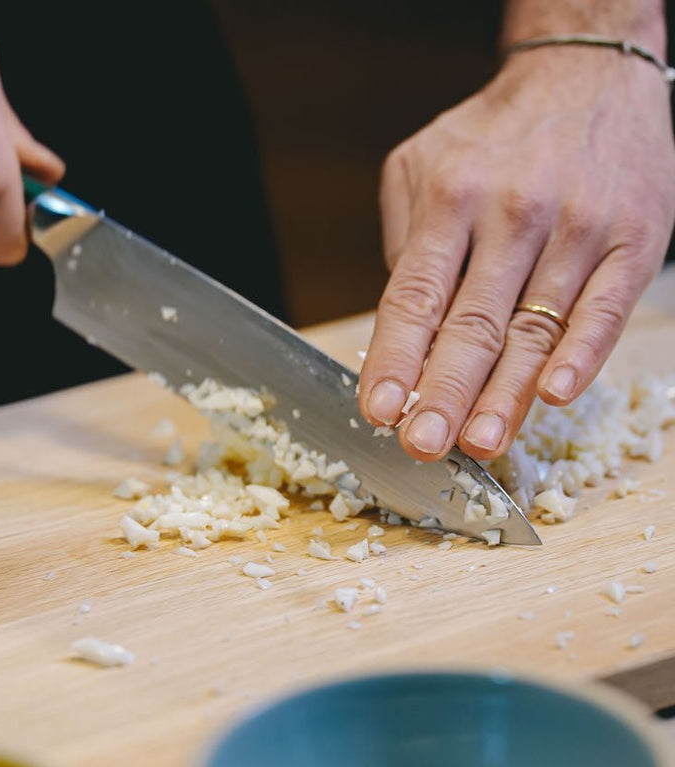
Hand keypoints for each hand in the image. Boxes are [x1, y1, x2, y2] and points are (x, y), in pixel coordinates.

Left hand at [359, 46, 674, 460]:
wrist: (587, 74)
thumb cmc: (491, 135)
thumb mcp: (421, 166)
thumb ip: (406, 244)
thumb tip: (402, 329)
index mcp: (452, 197)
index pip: (414, 296)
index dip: (395, 359)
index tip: (378, 411)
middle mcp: (514, 213)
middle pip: (472, 323)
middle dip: (443, 393)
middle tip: (422, 445)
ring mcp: (579, 227)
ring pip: (535, 329)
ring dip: (504, 396)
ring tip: (478, 444)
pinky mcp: (633, 239)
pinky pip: (604, 309)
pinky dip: (580, 356)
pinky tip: (552, 397)